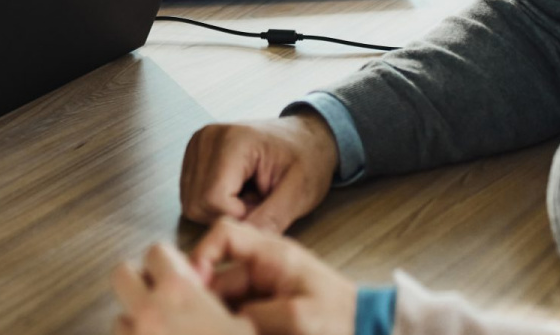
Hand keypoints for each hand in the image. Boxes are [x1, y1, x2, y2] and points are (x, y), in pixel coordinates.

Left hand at [111, 242, 253, 334]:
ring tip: (159, 330)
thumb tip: (211, 301)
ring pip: (119, 318)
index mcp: (179, 293)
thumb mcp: (245, 327)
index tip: (175, 270)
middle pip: (121, 274)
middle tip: (155, 294)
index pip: (156, 252)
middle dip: (137, 281)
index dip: (167, 260)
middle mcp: (148, 312)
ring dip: (135, 321)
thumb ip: (222, 304)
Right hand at [181, 115, 338, 230]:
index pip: (211, 199)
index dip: (238, 215)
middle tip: (259, 203)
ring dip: (221, 210)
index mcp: (233, 140)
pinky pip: (192, 196)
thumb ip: (270, 219)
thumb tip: (242, 240)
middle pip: (197, 203)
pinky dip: (215, 203)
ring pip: (191, 202)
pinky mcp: (194, 155)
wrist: (306, 138)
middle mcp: (207, 137)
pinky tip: (238, 192)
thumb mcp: (299, 192)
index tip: (264, 206)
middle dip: (229, 214)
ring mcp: (197, 145)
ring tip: (250, 197)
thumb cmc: (307, 158)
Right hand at [190, 218, 357, 334]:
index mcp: (272, 254)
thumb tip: (225, 321)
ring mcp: (264, 289)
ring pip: (226, 302)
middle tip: (205, 323)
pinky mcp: (266, 310)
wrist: (367, 329)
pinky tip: (237, 330)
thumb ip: (257, 314)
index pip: (224, 234)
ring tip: (226, 326)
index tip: (192, 284)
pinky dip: (234, 324)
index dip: (202, 253)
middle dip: (208, 301)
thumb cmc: (344, 317)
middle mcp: (263, 267)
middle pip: (218, 277)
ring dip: (223, 318)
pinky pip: (239, 316)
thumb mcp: (299, 316)